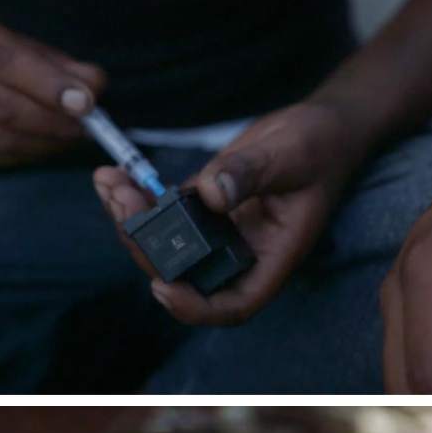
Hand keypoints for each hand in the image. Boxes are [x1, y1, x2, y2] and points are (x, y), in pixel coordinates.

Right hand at [0, 7, 104, 170]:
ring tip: (69, 136)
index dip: (47, 83)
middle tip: (84, 126)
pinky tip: (43, 145)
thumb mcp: (10, 42)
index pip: (4, 61)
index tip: (85, 101)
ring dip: (40, 141)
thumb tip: (94, 83)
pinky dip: (23, 154)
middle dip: (48, 118)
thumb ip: (52, 62)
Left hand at [94, 101, 369, 324]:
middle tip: (121, 205)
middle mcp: (238, 253)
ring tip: (109, 183)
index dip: (193, 307)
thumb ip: (251, 173)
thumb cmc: (322, 145)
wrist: (319, 124)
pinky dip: (134, 198)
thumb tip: (211, 194)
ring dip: (129, 219)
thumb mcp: (293, 154)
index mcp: (270, 257)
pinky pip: (159, 214)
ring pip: (162, 245)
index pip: (232, 305)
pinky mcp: (198, 208)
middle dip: (144, 246)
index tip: (162, 286)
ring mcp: (215, 233)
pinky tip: (111, 175)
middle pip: (182, 275)